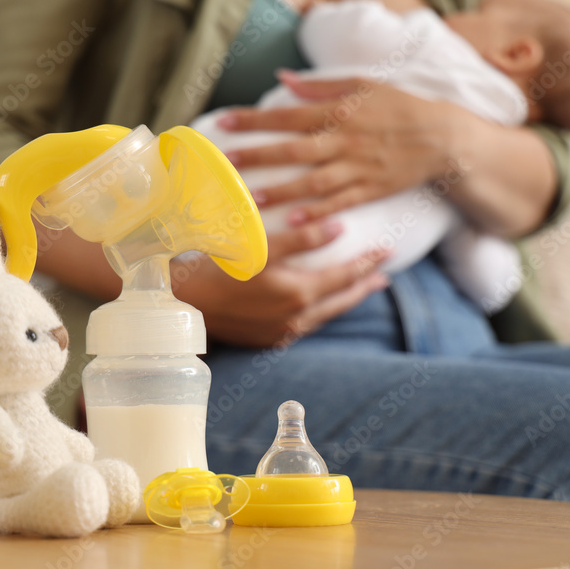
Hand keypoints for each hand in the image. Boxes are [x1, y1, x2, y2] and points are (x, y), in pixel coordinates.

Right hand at [173, 220, 390, 348]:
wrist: (182, 301)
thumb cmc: (219, 266)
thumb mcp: (263, 245)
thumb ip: (304, 237)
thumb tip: (340, 228)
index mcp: (299, 294)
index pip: (346, 276)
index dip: (368, 262)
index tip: (387, 251)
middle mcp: (296, 319)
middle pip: (342, 301)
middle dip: (363, 285)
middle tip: (383, 276)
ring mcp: (281, 333)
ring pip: (325, 316)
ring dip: (344, 300)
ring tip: (358, 289)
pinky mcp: (266, 340)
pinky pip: (305, 325)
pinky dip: (320, 311)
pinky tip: (319, 304)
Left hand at [221, 72, 460, 225]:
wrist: (441, 137)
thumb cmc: (398, 106)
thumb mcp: (362, 84)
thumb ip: (319, 84)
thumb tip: (283, 78)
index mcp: (338, 112)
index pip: (287, 115)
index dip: (254, 119)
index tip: (224, 122)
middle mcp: (344, 140)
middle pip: (293, 150)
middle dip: (258, 157)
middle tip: (225, 165)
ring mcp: (358, 168)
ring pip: (313, 182)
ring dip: (281, 191)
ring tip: (251, 200)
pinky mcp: (370, 190)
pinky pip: (339, 203)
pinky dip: (317, 213)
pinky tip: (294, 222)